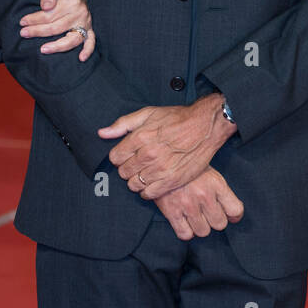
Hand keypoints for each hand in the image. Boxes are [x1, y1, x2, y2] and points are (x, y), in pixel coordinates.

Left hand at [20, 0, 95, 60]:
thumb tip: (46, 6)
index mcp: (71, 1)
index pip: (50, 15)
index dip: (34, 20)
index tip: (22, 22)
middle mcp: (81, 12)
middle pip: (57, 28)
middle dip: (38, 31)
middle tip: (24, 33)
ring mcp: (86, 22)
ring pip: (72, 39)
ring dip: (57, 46)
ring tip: (43, 49)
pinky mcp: (89, 28)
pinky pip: (90, 41)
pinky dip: (87, 50)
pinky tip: (80, 58)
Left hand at [98, 95, 235, 199]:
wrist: (205, 127)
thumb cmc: (177, 118)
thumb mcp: (148, 113)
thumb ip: (122, 124)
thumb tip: (102, 133)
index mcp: (140, 137)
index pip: (115, 157)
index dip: (120, 156)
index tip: (127, 155)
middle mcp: (148, 155)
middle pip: (123, 172)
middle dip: (127, 168)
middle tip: (137, 163)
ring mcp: (160, 170)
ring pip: (134, 185)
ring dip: (136, 180)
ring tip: (145, 173)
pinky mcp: (172, 181)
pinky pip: (149, 194)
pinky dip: (147, 191)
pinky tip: (152, 182)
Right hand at [154, 167, 244, 239]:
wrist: (159, 159)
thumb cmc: (184, 164)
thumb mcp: (206, 168)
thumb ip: (219, 189)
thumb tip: (232, 214)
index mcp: (216, 183)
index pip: (235, 210)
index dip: (234, 215)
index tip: (229, 214)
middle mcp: (204, 195)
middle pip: (220, 224)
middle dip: (215, 220)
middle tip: (207, 212)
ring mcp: (188, 205)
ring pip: (203, 231)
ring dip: (200, 226)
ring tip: (194, 216)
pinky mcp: (172, 211)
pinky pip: (185, 234)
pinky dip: (185, 231)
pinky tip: (183, 222)